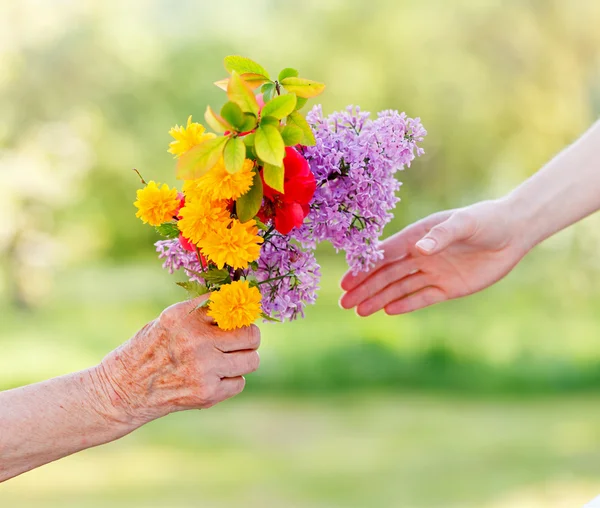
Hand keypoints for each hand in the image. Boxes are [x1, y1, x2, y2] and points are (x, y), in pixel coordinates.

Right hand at [93, 296, 260, 425]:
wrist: (124, 388)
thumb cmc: (150, 348)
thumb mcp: (170, 319)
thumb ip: (202, 313)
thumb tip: (240, 306)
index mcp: (186, 315)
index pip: (232, 306)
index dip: (238, 314)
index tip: (237, 319)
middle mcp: (197, 339)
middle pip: (251, 334)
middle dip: (249, 338)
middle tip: (241, 341)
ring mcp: (204, 368)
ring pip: (251, 360)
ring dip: (243, 360)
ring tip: (227, 361)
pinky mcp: (207, 392)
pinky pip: (239, 383)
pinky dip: (230, 382)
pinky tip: (212, 379)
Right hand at [340, 199, 529, 315]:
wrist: (514, 232)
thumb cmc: (487, 221)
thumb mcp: (465, 223)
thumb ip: (442, 235)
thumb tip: (420, 249)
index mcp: (418, 236)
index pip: (385, 255)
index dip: (364, 268)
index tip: (346, 281)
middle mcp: (421, 255)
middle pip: (386, 274)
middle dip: (364, 288)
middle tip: (344, 302)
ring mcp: (433, 272)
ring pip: (399, 288)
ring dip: (379, 299)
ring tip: (359, 312)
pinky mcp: (448, 287)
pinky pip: (422, 298)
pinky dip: (405, 304)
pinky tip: (388, 310)